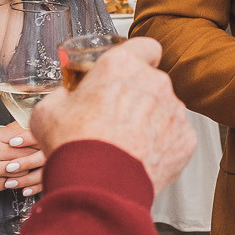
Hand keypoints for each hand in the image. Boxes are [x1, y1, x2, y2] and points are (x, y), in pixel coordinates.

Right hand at [0, 124, 45, 198]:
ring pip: (21, 169)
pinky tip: (25, 174)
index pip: (20, 137)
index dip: (33, 137)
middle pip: (24, 154)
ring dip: (30, 167)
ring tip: (39, 163)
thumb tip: (9, 118)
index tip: (42, 137)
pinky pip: (13, 183)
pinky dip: (21, 179)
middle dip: (37, 153)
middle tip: (47, 150)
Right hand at [28, 37, 194, 190]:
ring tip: (125, 144)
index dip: (137, 57)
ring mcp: (174, 111)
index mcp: (121, 65)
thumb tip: (66, 97)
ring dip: (150, 121)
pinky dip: (162, 145)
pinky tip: (139, 157)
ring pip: (164, 109)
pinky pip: (174, 136)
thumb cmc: (74, 147)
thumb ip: (63, 95)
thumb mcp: (48, 111)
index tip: (128, 71)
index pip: (144, 46)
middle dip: (138, 95)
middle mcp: (154, 82)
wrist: (97, 187)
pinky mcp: (185, 139)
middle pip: (152, 81)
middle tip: (115, 116)